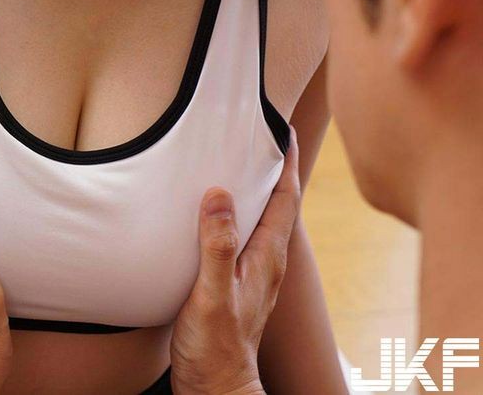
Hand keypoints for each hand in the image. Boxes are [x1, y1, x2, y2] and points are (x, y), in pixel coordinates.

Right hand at [171, 130, 300, 394]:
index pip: (285, 199)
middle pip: (279, 204)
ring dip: (258, 190)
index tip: (280, 130)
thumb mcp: (213, 294)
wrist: (216, 385)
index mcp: (267, 258)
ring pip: (263, 219)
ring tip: (242, 164)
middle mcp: (267, 262)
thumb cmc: (215, 345)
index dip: (285, 163)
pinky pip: (246, 236)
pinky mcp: (239, 282)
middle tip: (261, 136)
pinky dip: (240, 214)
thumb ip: (216, 245)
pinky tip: (221, 214)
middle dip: (275, 168)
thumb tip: (219, 194)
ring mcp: (255, 273)